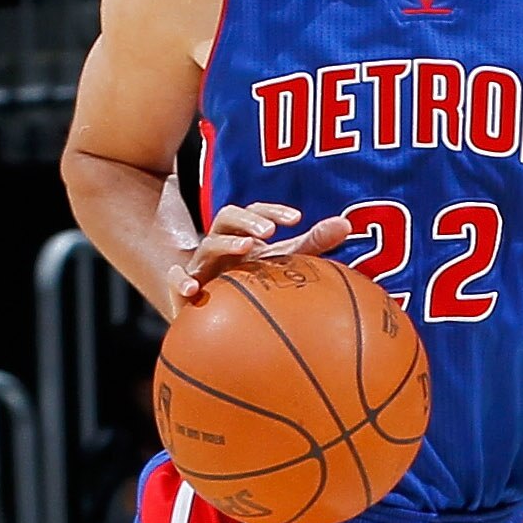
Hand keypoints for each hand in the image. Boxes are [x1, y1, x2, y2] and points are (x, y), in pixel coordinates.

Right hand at [167, 202, 352, 306]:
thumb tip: (346, 224)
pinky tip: (191, 289)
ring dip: (226, 244)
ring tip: (247, 248)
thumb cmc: (252, 282)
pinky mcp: (184, 289)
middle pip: (227, 217)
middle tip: (270, 231)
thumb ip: (312, 243)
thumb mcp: (283, 262)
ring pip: (207, 245)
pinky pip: (176, 280)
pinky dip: (180, 281)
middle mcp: (220, 244)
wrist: (214, 312)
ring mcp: (201, 265)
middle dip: (248, 219)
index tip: (296, 219)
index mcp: (243, 235)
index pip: (255, 212)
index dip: (272, 210)